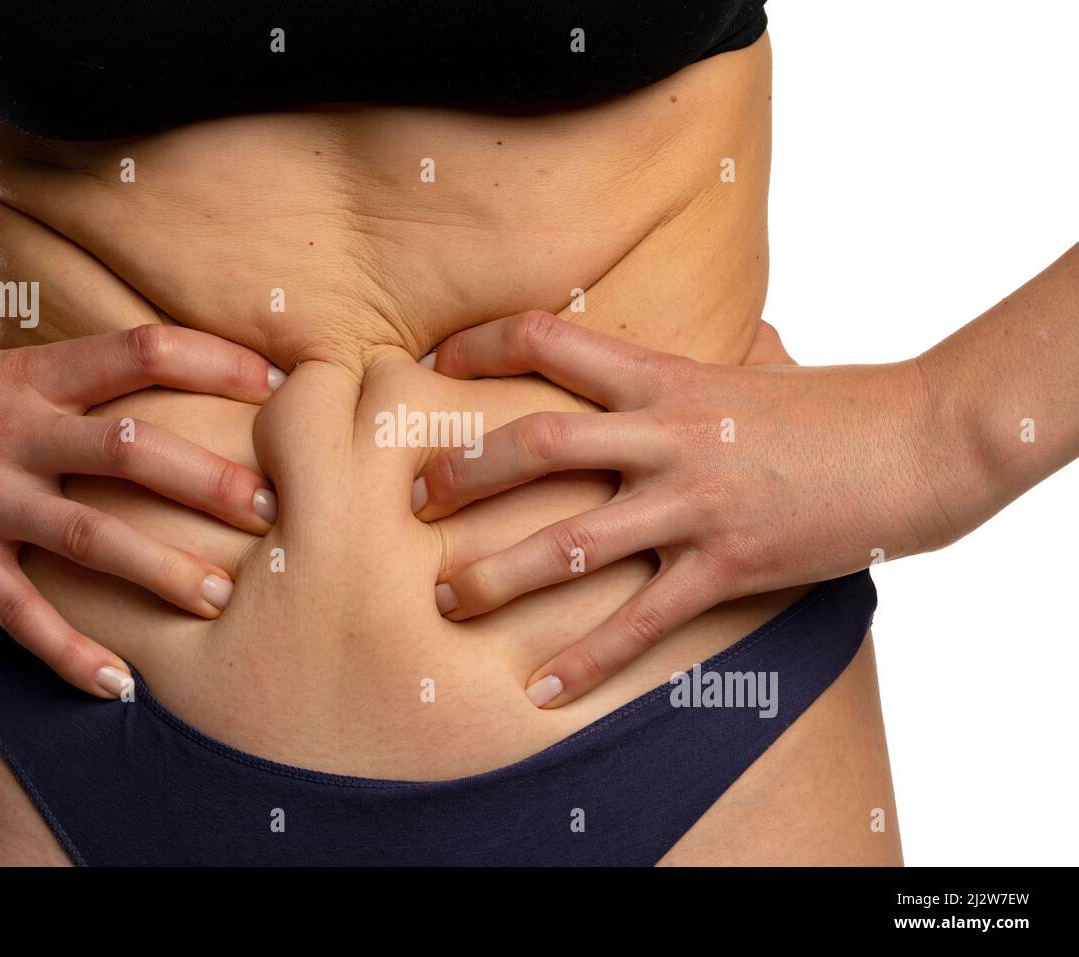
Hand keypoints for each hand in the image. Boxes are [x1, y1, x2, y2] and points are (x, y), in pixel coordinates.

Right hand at [0, 321, 283, 696]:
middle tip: (272, 510)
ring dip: (161, 570)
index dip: (214, 359)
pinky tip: (114, 685)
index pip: (139, 350)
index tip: (276, 381)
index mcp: (27, 374)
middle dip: (208, 480)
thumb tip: (83, 325)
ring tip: (220, 598)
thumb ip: (31, 345)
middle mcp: (13, 430)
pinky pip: (17, 612)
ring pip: (88, 534)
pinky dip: (67, 652)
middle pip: (131, 446)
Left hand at [413, 311, 951, 707]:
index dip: (485, 344)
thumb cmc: (844, 404)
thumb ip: (737, 351)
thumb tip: (743, 331)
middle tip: (414, 503)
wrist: (922, 444)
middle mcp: (669, 438)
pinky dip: (588, 661)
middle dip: (463, 474)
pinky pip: (641, 621)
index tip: (438, 363)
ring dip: (499, 573)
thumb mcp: (772, 366)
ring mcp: (695, 505)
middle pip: (537, 447)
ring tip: (446, 599)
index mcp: (669, 379)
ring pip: (572, 542)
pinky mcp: (728, 566)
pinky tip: (543, 692)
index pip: (554, 339)